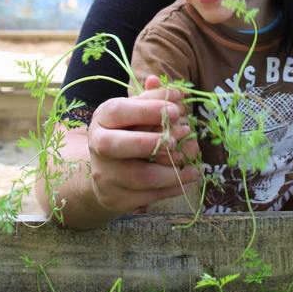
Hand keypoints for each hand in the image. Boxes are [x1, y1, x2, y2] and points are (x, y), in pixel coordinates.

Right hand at [87, 75, 200, 216]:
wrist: (108, 171)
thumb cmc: (129, 132)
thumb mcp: (136, 111)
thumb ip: (154, 99)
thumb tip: (177, 93)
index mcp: (103, 119)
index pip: (119, 111)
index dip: (148, 109)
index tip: (177, 110)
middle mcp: (98, 146)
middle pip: (117, 145)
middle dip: (152, 142)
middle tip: (178, 140)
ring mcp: (105, 175)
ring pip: (140, 176)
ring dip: (172, 172)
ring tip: (194, 168)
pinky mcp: (116, 198)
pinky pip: (147, 197)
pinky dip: (172, 189)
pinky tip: (187, 180)